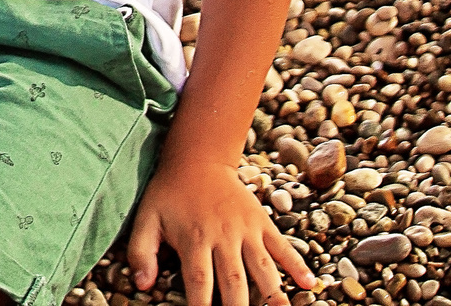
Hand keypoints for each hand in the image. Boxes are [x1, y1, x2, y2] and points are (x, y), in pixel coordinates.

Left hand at [125, 156, 315, 305]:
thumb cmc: (169, 193)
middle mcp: (223, 237)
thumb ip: (141, 251)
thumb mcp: (146, 217)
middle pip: (234, 280)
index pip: (200, 281)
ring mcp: (246, 230)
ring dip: (273, 293)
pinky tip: (309, 284)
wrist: (198, 159)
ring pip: (262, 267)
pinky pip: (282, 246)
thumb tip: (141, 285)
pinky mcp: (262, 222)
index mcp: (194, 239)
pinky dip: (297, 264)